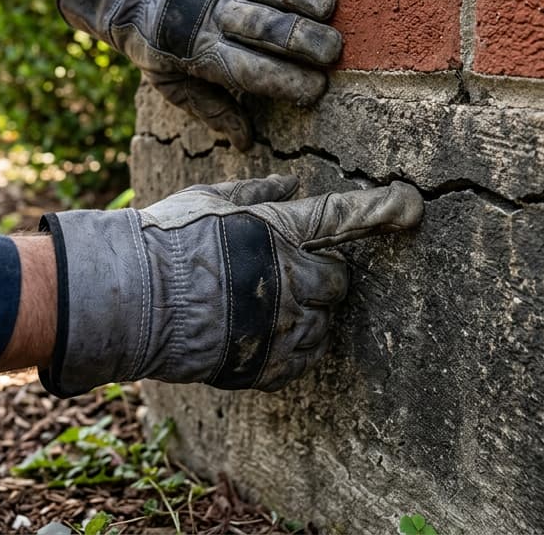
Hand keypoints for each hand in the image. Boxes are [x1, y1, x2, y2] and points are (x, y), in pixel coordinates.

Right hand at [36, 175, 422, 395]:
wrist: (131, 302)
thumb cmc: (165, 243)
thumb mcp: (208, 200)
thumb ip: (257, 193)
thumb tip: (291, 180)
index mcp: (278, 231)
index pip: (343, 216)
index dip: (382, 209)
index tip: (412, 205)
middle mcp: (290, 278)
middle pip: (339, 279)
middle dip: (324, 274)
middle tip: (289, 273)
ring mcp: (282, 325)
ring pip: (324, 323)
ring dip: (307, 313)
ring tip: (263, 305)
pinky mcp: (269, 364)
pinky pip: (303, 358)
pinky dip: (292, 346)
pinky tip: (260, 334)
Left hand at [57, 0, 340, 149]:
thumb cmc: (161, 42)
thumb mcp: (172, 83)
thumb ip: (210, 111)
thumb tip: (246, 143)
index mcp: (205, 53)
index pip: (255, 72)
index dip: (290, 82)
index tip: (317, 89)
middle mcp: (220, 14)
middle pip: (273, 29)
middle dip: (310, 42)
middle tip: (333, 51)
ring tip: (330, 10)